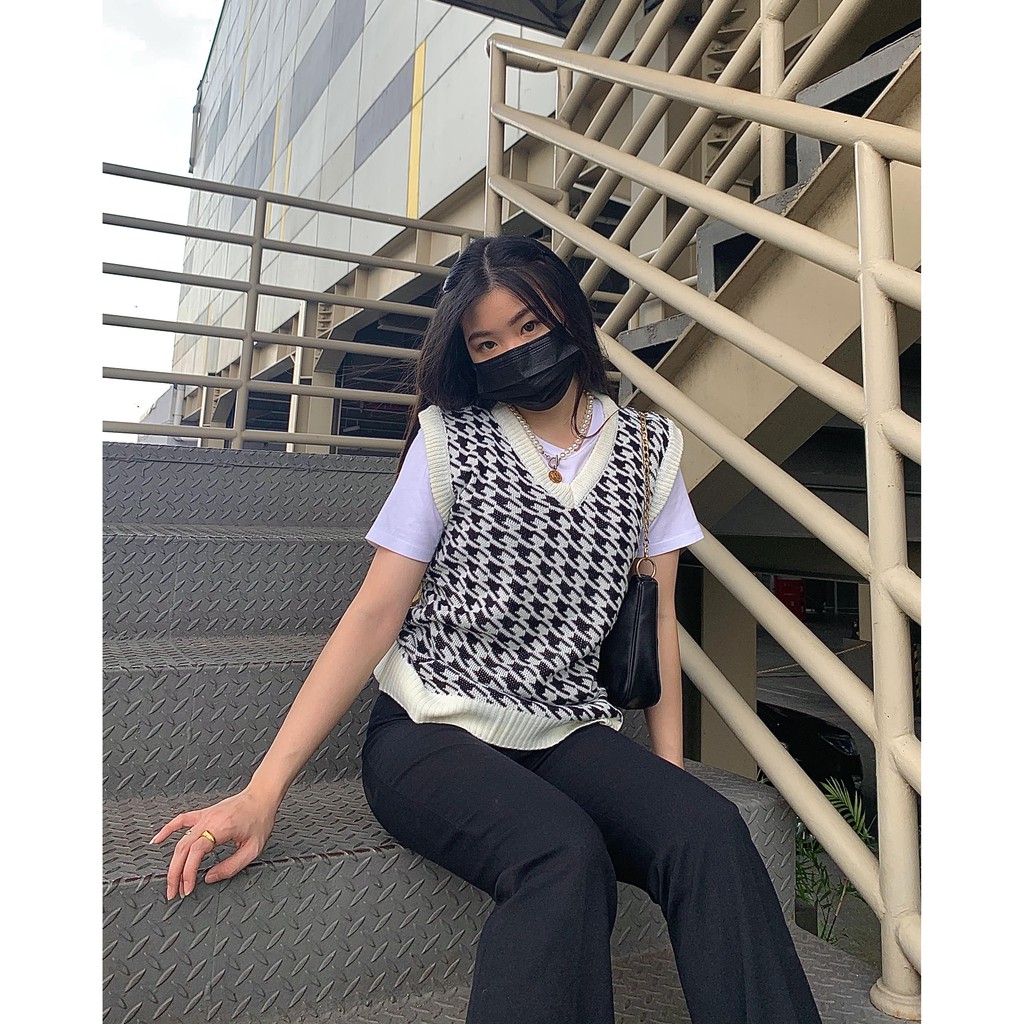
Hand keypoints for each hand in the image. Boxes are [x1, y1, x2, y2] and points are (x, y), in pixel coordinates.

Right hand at [150, 788, 278, 899]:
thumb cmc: (260, 820)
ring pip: (181, 840)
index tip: (187, 888)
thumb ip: (232, 866)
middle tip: (174, 892)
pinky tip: (157, 841)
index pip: (196, 852)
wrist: (262, 796)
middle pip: (183, 849)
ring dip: (173, 862)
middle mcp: (209, 821)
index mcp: (221, 828)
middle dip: (175, 873)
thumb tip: (210, 878)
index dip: (188, 872)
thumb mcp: (253, 849)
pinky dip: (167, 830)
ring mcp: (204, 816)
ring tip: (171, 881)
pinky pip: (180, 821)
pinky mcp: (203, 814)